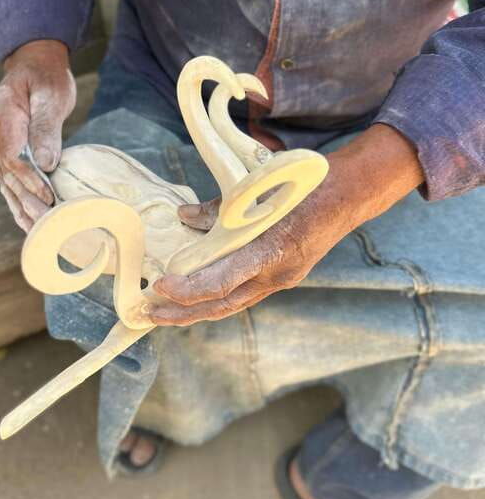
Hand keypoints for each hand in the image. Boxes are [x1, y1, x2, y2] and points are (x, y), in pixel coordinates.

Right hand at [0, 40, 75, 230]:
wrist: (35, 66)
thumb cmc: (46, 77)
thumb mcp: (51, 96)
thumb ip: (46, 128)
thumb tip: (45, 163)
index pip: (13, 155)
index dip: (30, 179)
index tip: (48, 196)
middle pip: (8, 173)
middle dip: (27, 201)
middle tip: (46, 224)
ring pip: (6, 180)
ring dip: (21, 207)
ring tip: (37, 231)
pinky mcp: (3, 149)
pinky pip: (9, 179)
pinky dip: (18, 200)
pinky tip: (26, 221)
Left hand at [150, 125, 422, 325]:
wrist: (350, 194)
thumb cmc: (308, 185)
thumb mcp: (262, 189)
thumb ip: (221, 208)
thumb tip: (183, 218)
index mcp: (274, 253)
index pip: (222, 283)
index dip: (188, 289)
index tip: (161, 286)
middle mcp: (277, 276)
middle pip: (221, 305)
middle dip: (182, 313)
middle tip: (147, 314)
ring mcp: (280, 280)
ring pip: (230, 304)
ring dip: (195, 309)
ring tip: (162, 310)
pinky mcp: (280, 276)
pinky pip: (241, 292)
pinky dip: (214, 295)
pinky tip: (194, 292)